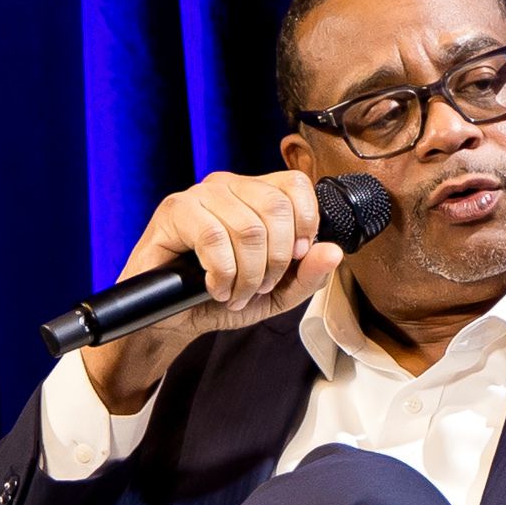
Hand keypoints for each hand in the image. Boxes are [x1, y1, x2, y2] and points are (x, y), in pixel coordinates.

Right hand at [80, 169, 337, 408]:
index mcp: (255, 194)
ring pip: (248, 227)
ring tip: (235, 293)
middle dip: (277, 260)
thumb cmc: (220, 297)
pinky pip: (213, 238)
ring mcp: (199, 195)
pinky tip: (215, 288)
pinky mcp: (173, 212)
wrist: (172, 318)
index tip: (296, 260)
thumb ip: (308, 276)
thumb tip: (333, 251)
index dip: (306, 224)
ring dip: (248, 274)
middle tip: (260, 287)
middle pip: (277, 208)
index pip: (296, 186)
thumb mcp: (276, 295)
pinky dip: (222, 274)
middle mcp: (228, 185)